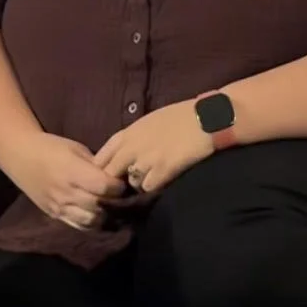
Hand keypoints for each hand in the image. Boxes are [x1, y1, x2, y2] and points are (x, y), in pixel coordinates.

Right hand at [9, 131, 124, 230]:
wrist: (20, 156)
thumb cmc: (50, 147)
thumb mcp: (75, 148)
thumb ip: (95, 164)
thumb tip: (115, 176)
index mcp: (72, 171)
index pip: (104, 186)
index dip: (117, 185)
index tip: (120, 180)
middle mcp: (66, 191)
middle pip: (100, 204)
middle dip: (113, 200)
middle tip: (116, 193)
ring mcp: (59, 206)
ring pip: (91, 219)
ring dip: (102, 213)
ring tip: (105, 204)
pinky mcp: (54, 214)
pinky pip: (78, 226)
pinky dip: (90, 222)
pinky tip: (94, 213)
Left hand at [95, 100, 213, 195]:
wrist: (206, 117)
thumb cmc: (180, 117)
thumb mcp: (147, 123)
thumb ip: (132, 139)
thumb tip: (123, 156)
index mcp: (127, 133)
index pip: (100, 158)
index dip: (103, 171)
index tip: (110, 178)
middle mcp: (132, 146)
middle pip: (110, 174)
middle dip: (116, 183)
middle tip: (126, 189)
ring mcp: (147, 158)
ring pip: (130, 183)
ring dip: (138, 186)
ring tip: (151, 183)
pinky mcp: (164, 169)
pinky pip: (149, 188)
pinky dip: (154, 189)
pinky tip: (163, 184)